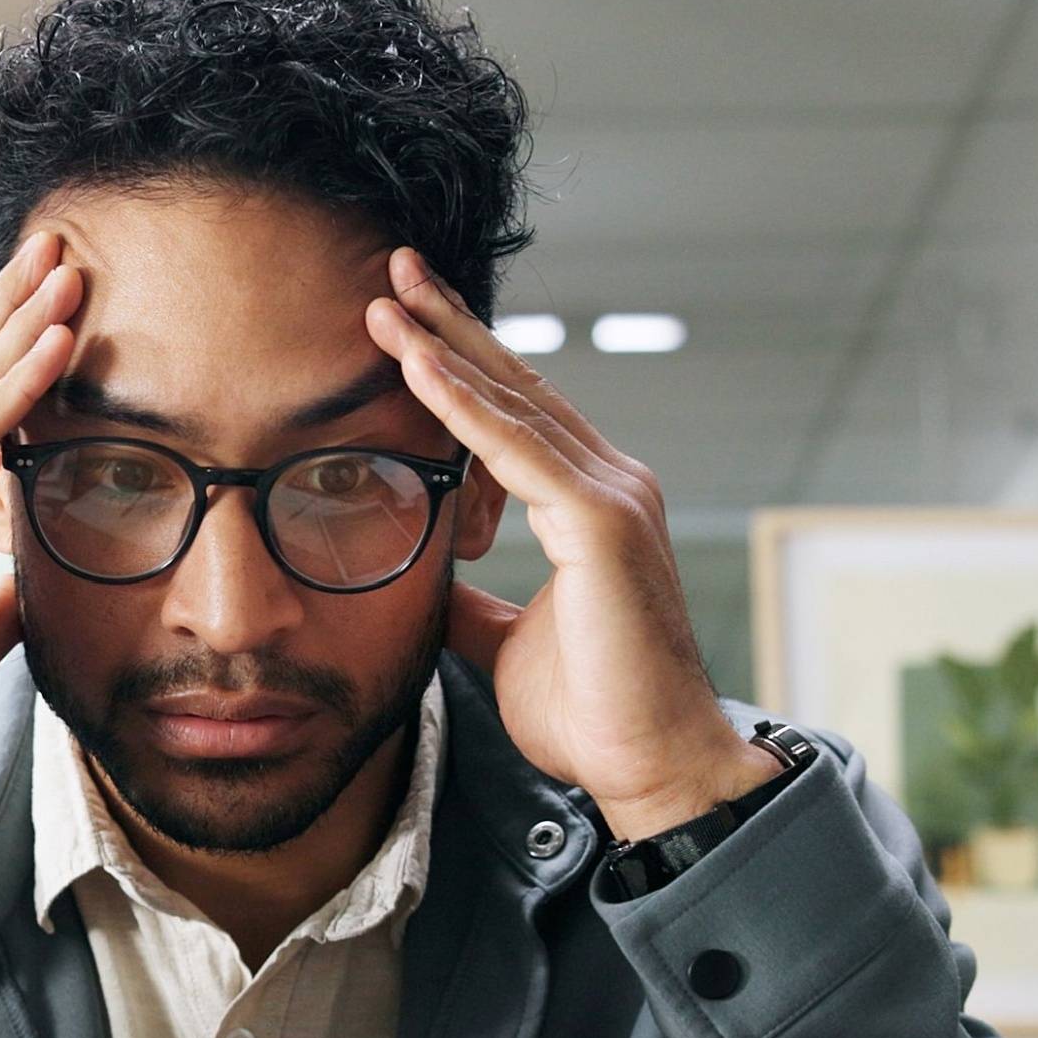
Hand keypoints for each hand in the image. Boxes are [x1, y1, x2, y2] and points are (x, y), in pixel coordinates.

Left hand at [366, 249, 776, 843]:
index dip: (461, 365)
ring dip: (443, 348)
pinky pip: (517, 448)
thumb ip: (474, 603)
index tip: (403, 324)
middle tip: (392, 270)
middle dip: (450, 326)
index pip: (518, 416)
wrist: (652, 767)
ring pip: (514, 403)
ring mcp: (612, 497)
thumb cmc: (594, 716)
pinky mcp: (602, 523)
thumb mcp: (506, 644)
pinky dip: (462, 405)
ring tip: (386, 299)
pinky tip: (416, 365)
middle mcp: (611, 484)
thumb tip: (429, 584)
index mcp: (591, 506)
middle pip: (517, 386)